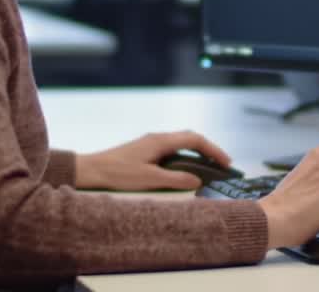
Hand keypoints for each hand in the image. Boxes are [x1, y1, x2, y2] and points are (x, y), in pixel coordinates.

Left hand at [75, 130, 233, 190]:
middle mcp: (157, 138)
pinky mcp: (145, 151)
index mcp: (161, 141)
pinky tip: (185, 170)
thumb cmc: (118, 173)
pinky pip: (172, 150)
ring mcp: (151, 143)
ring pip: (181, 144)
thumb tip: (197, 180)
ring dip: (196, 154)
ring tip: (208, 168)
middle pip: (190, 139)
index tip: (226, 162)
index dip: (213, 150)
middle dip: (208, 150)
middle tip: (221, 166)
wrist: (92, 170)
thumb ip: (176, 179)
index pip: (195, 140)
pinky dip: (185, 157)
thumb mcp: (150, 179)